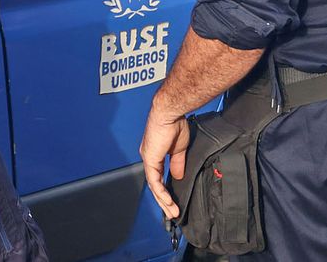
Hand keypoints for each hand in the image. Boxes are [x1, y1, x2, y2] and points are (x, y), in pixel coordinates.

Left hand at [139, 96, 190, 220]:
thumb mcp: (179, 149)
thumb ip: (177, 163)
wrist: (170, 113)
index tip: (173, 201)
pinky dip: (161, 192)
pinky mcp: (150, 158)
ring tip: (172, 211)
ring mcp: (148, 158)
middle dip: (164, 201)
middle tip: (172, 213)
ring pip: (153, 186)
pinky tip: (167, 201)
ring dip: (163, 200)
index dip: (165, 190)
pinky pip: (154, 180)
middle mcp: (149, 157)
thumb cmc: (175, 124)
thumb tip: (178, 176)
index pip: (158, 177)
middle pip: (155, 185)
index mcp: (155, 154)